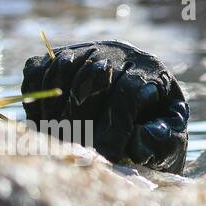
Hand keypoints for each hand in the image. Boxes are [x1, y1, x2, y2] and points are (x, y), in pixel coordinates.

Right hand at [22, 40, 188, 172]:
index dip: (114, 127)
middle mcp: (122, 54)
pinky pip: (39, 67)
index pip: (128, 92)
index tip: (106, 155)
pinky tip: (44, 119)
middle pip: (93, 76)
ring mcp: (91, 50)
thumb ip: (160, 143)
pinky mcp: (63, 55)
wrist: (139, 117)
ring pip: (64, 67)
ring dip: (57, 106)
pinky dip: (36, 92)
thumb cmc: (154, 135)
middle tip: (78, 147)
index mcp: (153, 74)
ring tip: (61, 135)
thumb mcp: (169, 142)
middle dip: (82, 117)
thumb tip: (135, 138)